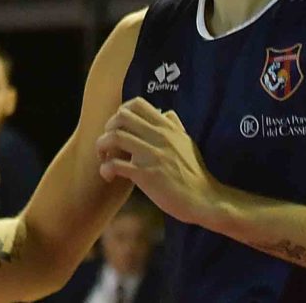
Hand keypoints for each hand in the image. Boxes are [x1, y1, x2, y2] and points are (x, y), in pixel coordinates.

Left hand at [96, 98, 221, 224]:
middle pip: (121, 117)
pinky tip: (107, 174)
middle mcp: (159, 137)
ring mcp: (151, 155)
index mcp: (167, 128)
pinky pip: (116, 165)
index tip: (119, 126)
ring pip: (114, 137)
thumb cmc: (195, 173)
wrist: (204, 200)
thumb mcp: (187, 142)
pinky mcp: (146, 175)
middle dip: (108, 127)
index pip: (137, 104)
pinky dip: (106, 168)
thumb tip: (166, 112)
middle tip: (109, 142)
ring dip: (102, 146)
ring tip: (104, 157)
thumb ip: (175, 126)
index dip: (122, 111)